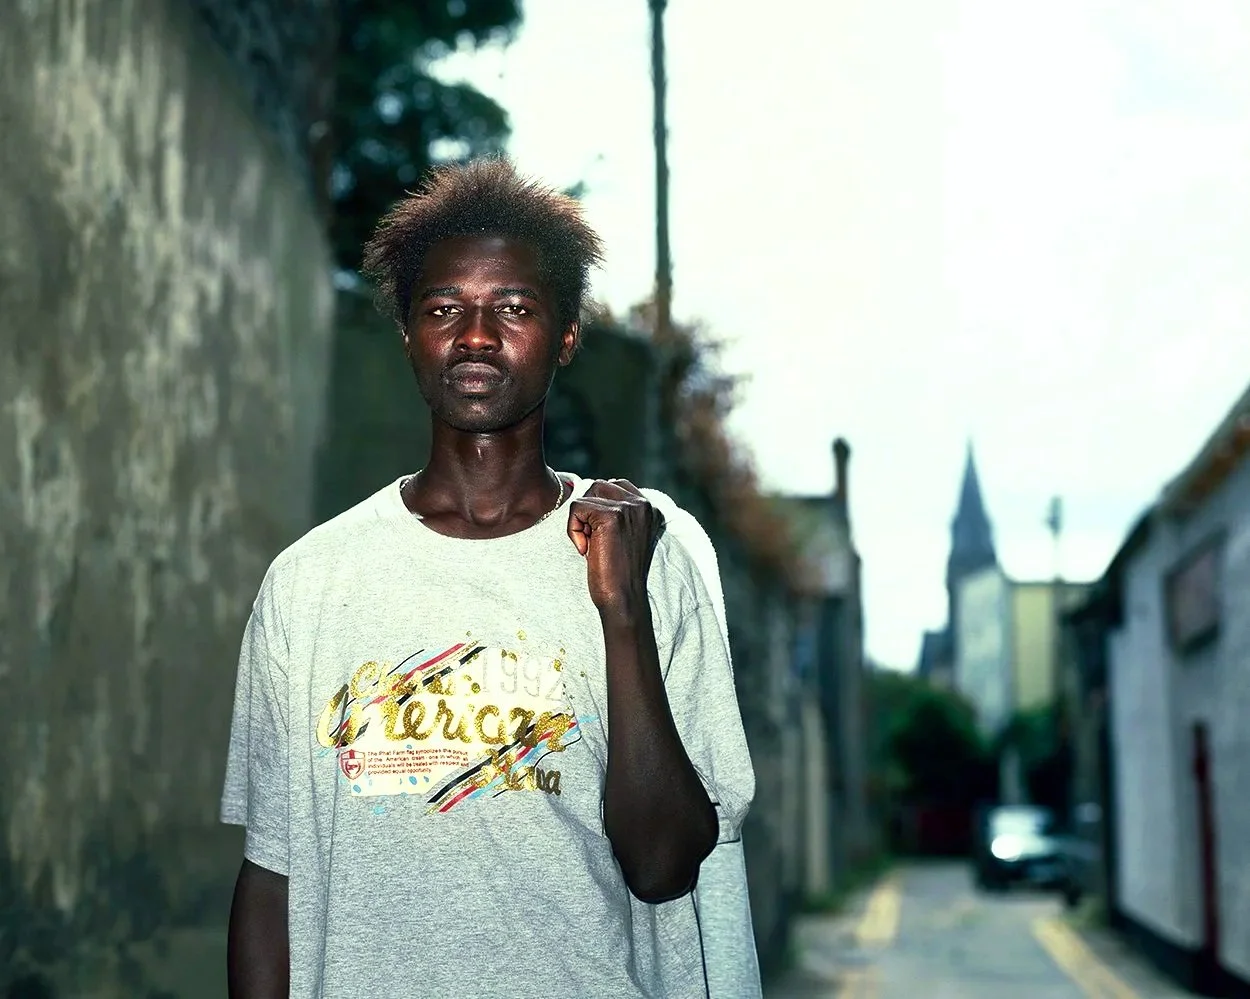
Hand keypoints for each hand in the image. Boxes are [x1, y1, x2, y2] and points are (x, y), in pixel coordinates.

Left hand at [567, 479, 664, 616]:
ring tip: (592, 545)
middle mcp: (643, 504)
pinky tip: (586, 549)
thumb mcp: (624, 535)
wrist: (623, 597)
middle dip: (589, 512)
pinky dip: (573, 529)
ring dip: (581, 520)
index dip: (599, 508)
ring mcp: (628, 508)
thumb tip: (588, 489)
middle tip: (596, 542)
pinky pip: (576, 508)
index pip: (615, 486)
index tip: (604, 537)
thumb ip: (617, 512)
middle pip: (598, 487)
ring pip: (586, 496)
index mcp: (650, 508)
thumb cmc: (617, 571)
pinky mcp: (611, 516)